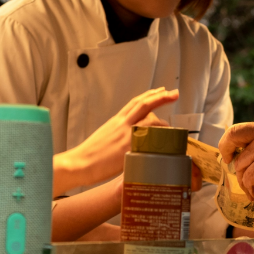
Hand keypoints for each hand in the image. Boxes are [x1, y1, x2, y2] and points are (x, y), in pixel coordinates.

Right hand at [53, 87, 178, 194]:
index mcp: (116, 121)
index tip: (161, 90)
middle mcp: (121, 124)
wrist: (78, 164)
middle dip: (161, 97)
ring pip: (149, 121)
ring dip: (163, 122)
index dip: (149, 95)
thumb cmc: (90, 154)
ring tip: (171, 128)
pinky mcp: (127, 149)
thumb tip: (131, 138)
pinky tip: (165, 142)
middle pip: (144, 105)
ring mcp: (125, 136)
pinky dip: (157, 138)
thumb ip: (120, 134)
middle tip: (174, 93)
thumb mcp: (106, 136)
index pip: (135, 102)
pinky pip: (147, 139)